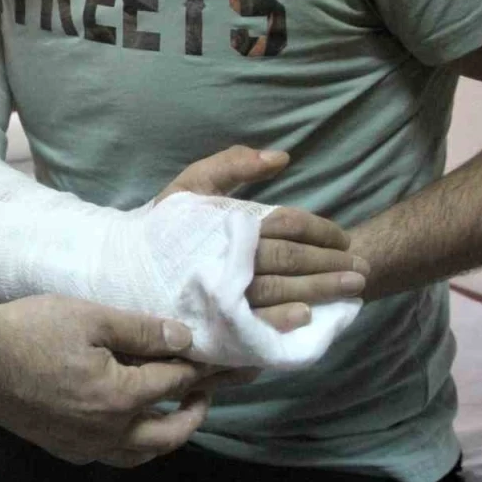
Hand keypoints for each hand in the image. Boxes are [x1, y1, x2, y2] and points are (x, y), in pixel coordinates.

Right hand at [0, 295, 247, 467]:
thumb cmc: (30, 330)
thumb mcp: (90, 317)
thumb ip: (141, 330)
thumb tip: (185, 338)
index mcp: (122, 397)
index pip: (176, 383)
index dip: (201, 368)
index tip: (222, 358)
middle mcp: (109, 432)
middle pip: (170, 433)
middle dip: (196, 413)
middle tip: (206, 392)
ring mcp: (84, 446)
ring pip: (142, 454)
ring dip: (166, 436)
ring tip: (174, 413)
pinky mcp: (62, 449)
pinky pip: (111, 456)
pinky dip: (132, 445)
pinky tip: (126, 425)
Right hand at [158, 146, 369, 330]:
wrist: (120, 269)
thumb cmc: (161, 227)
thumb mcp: (190, 186)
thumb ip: (232, 165)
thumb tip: (283, 158)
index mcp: (225, 224)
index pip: (284, 223)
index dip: (320, 229)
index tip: (343, 237)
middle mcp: (224, 258)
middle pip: (288, 258)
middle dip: (330, 262)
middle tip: (362, 268)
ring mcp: (219, 293)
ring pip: (278, 291)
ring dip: (320, 289)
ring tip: (353, 289)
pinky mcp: (211, 321)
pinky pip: (250, 324)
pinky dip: (279, 321)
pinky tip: (306, 318)